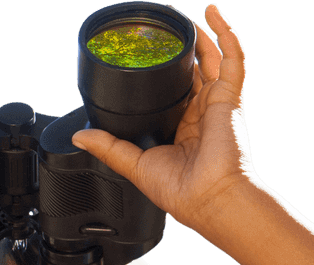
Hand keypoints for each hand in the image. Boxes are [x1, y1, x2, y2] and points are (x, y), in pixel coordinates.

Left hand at [70, 4, 256, 235]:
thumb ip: (109, 147)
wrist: (209, 198)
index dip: (163, 75)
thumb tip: (80, 136)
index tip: (146, 58)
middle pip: (192, 71)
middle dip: (181, 49)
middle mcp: (201, 113)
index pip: (174, 93)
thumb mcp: (135, 166)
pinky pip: (233, 57)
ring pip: (212, 58)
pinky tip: (212, 13)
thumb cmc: (182, 192)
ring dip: (200, 35)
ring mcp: (217, 103)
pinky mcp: (229, 97)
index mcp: (182, 129)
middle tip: (163, 31)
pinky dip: (226, 33)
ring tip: (183, 18)